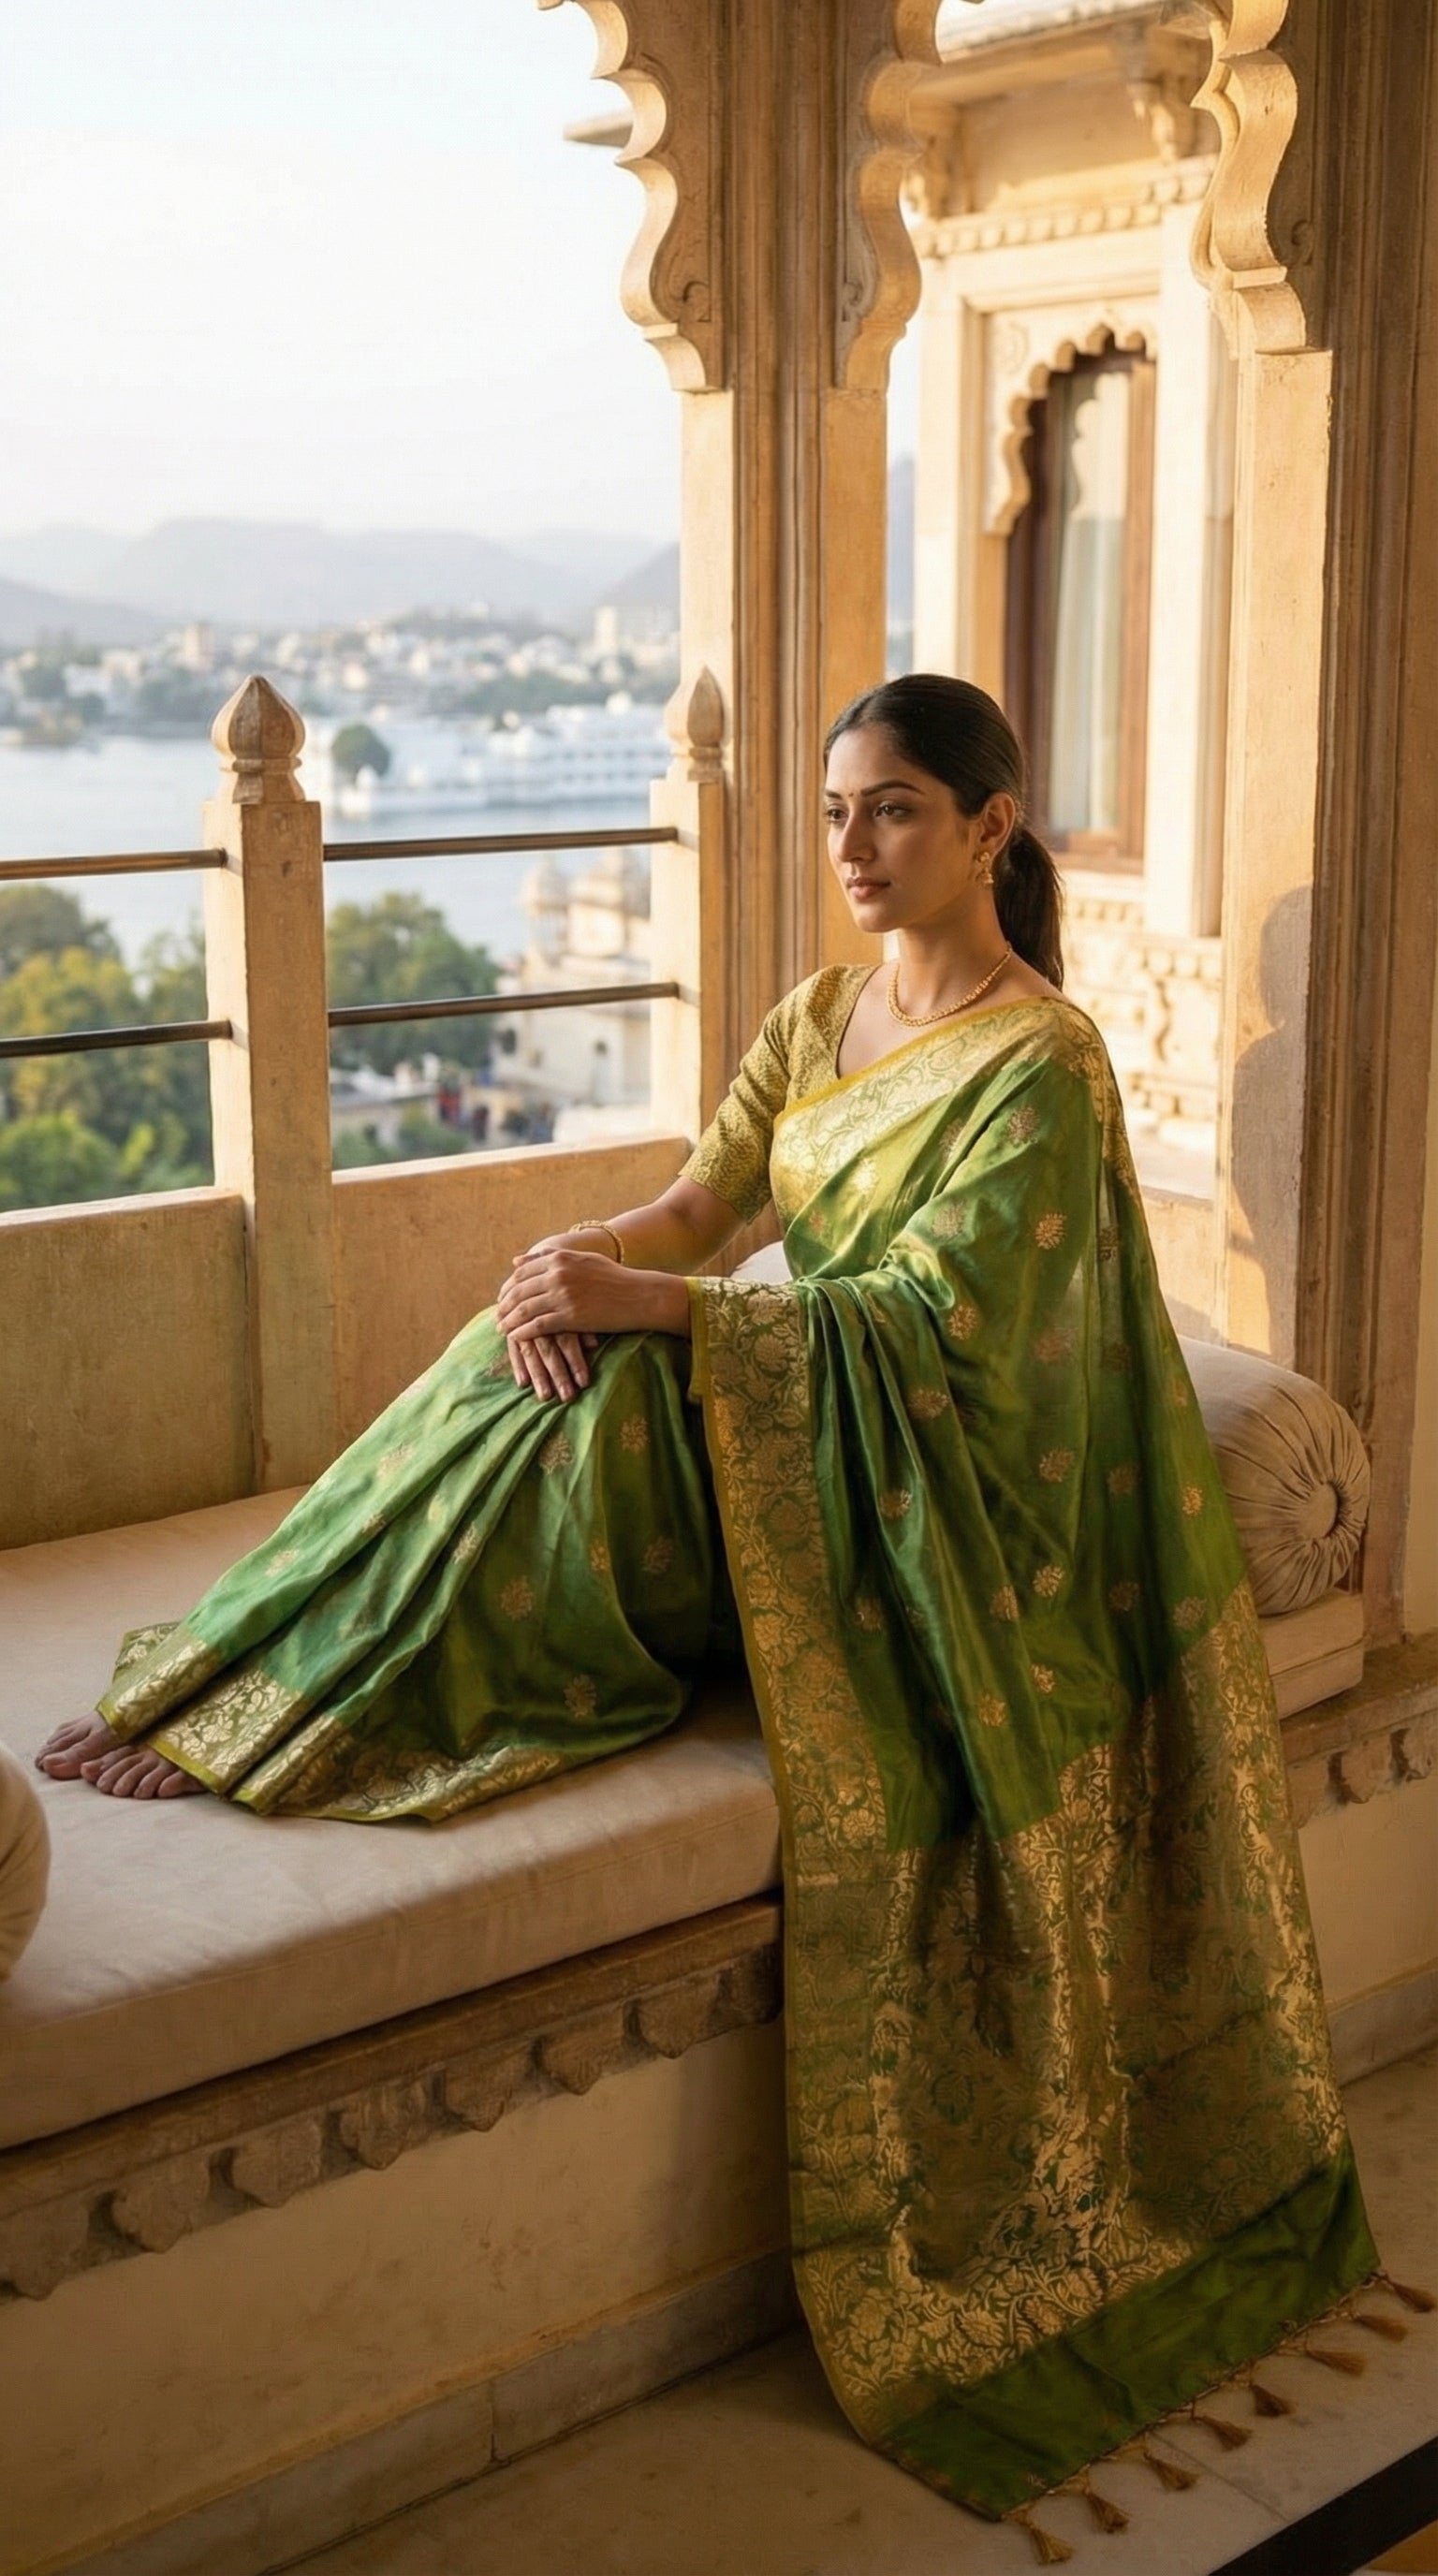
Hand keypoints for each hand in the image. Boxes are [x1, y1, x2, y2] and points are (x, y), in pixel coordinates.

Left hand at [497, 1249, 688, 1401]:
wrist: (639, 1296)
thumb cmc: (614, 1277)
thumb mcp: (582, 1259)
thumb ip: (549, 1258)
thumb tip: (516, 1260)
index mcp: (559, 1259)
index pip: (521, 1272)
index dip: (507, 1287)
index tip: (502, 1298)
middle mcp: (557, 1274)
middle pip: (518, 1291)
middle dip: (504, 1305)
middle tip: (497, 1317)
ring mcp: (563, 1296)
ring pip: (524, 1309)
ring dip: (509, 1321)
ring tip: (501, 1330)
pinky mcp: (570, 1317)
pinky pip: (537, 1326)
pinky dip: (522, 1333)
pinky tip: (516, 1339)